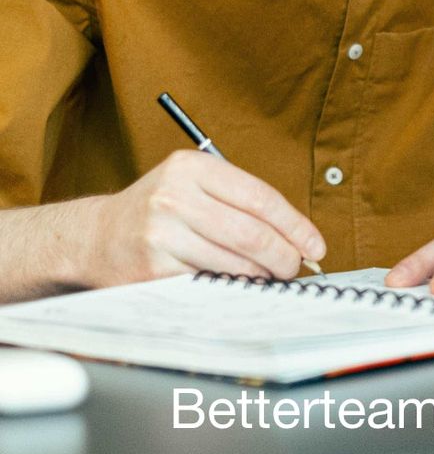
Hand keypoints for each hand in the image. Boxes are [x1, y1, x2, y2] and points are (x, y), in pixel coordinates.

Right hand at [85, 150, 324, 287]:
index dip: (294, 224)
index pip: (259, 196)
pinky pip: (210, 282)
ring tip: (269, 276)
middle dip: (284, 255)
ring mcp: (162, 233)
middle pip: (251, 232)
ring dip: (262, 275)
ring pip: (235, 261)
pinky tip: (240, 284)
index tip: (314, 244)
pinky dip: (233, 286)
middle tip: (295, 267)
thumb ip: (238, 200)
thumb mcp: (192, 184)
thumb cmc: (158, 210)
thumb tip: (295, 234)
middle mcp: (175, 195)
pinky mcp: (154, 268)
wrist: (97, 236)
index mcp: (192, 166)